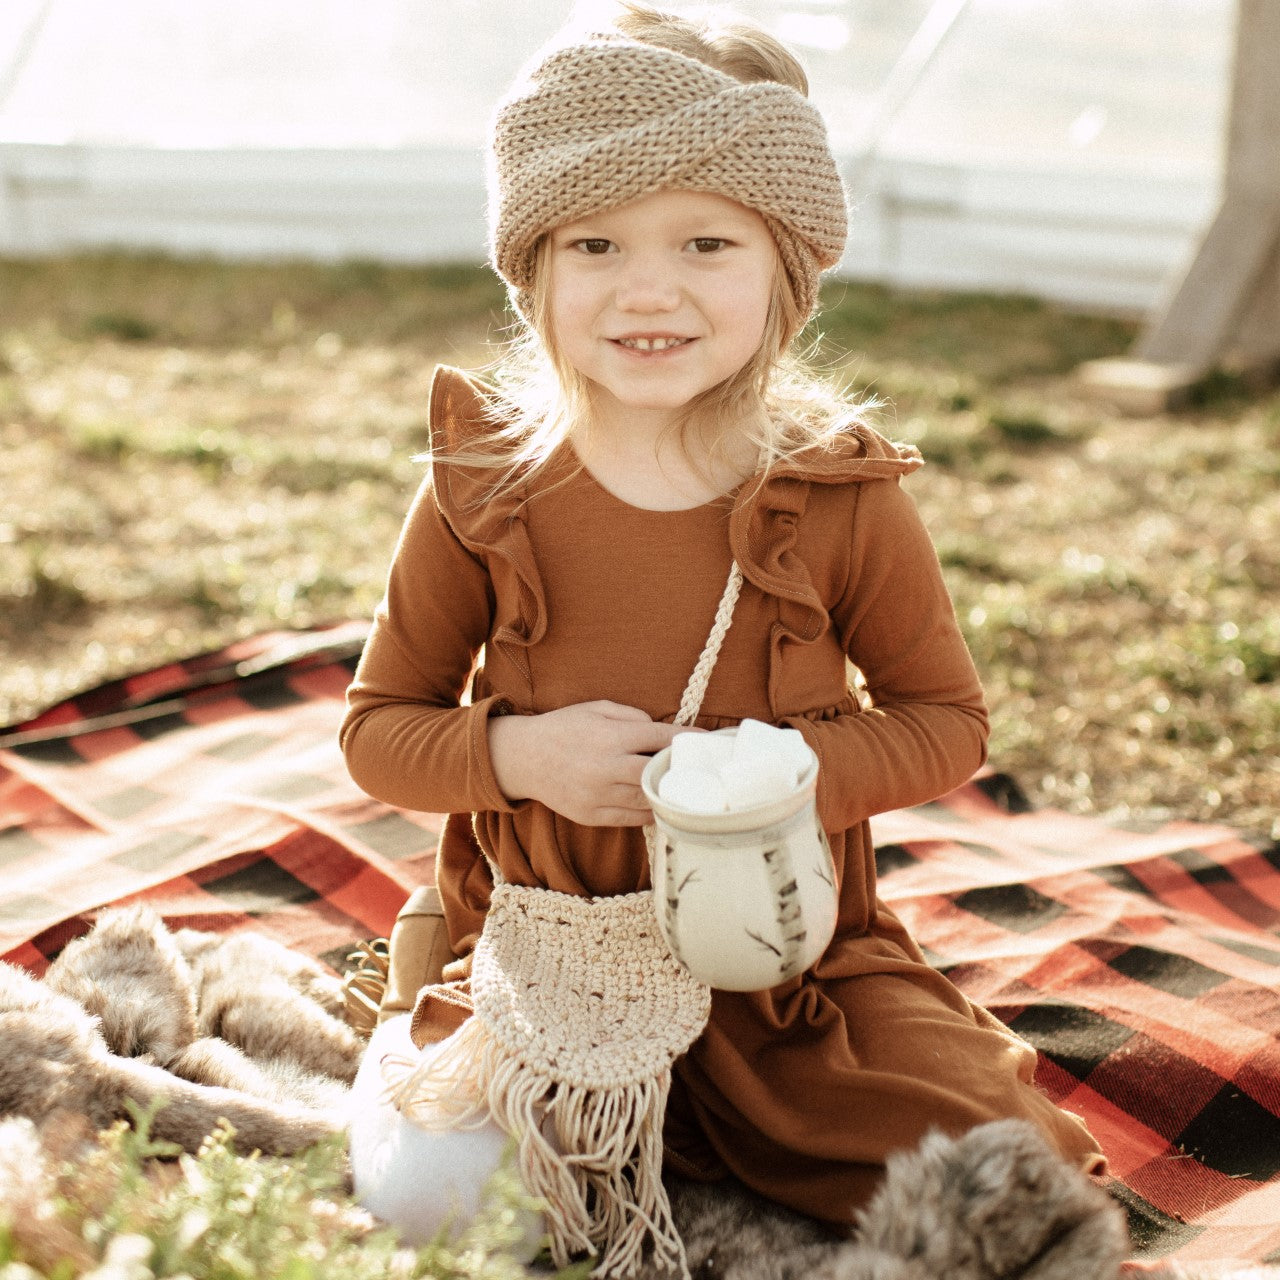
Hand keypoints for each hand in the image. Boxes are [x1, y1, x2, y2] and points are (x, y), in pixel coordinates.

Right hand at [488, 701, 692, 826]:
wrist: (524, 758)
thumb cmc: (564, 727)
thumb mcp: (596, 709)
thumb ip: (631, 716)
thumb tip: (660, 729)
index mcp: (610, 738)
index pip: (659, 738)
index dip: (686, 739)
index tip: (706, 740)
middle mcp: (606, 768)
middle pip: (657, 774)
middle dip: (680, 770)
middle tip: (699, 768)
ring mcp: (598, 796)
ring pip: (646, 800)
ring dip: (667, 794)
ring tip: (685, 789)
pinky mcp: (592, 816)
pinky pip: (630, 819)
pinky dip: (648, 811)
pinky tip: (659, 804)